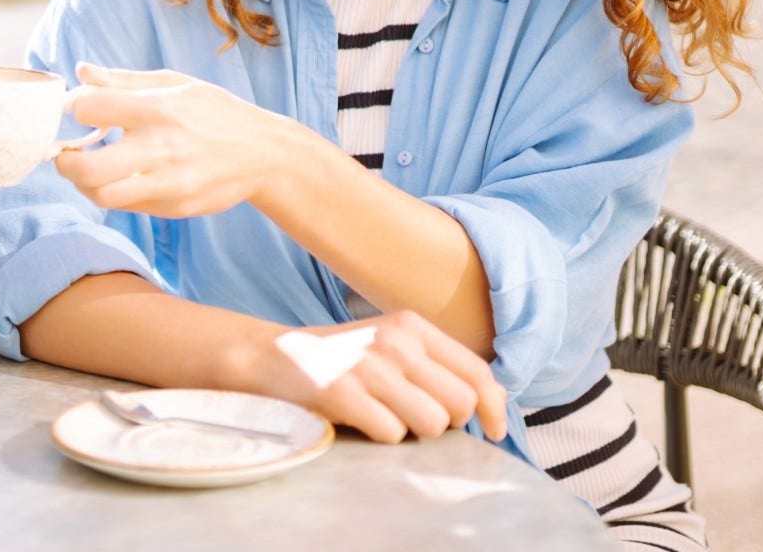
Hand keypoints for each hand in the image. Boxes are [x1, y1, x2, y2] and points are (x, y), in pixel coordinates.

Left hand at [55, 62, 309, 217]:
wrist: (264, 154)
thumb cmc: (214, 112)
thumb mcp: (174, 84)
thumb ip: (123, 80)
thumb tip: (80, 71)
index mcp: (157, 108)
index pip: (90, 109)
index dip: (77, 110)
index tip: (83, 113)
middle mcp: (161, 148)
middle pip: (88, 168)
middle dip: (65, 163)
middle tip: (66, 156)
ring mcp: (168, 182)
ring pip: (102, 195)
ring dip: (85, 185)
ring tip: (89, 171)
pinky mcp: (174, 207)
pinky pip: (127, 206)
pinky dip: (114, 193)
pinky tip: (120, 178)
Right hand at [246, 311, 508, 444]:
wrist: (268, 356)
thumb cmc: (337, 359)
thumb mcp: (388, 344)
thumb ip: (434, 364)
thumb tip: (490, 402)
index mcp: (411, 325)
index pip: (477, 371)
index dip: (494, 407)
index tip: (494, 430)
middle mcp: (395, 341)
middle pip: (460, 403)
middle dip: (447, 423)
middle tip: (416, 418)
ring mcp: (368, 367)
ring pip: (432, 424)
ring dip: (413, 432)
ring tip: (384, 416)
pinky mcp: (343, 393)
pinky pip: (393, 435)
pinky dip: (381, 437)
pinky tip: (358, 420)